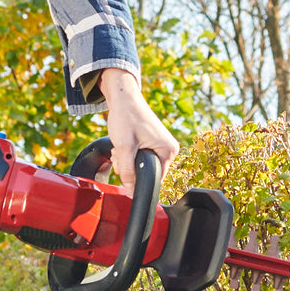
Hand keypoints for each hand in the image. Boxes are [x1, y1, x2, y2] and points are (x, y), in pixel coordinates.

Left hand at [100, 68, 179, 192]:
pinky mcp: (154, 143)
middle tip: (120, 153)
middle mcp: (169, 149)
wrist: (123, 97)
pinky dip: (129, 154)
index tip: (124, 167)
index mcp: (168, 151)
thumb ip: (128, 172)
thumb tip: (131, 193)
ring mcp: (162, 146)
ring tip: (121, 147)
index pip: (154, 179)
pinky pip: (141, 158)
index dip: (137, 179)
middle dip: (130, 168)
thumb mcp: (124, 148)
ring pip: (142, 166)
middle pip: (148, 173)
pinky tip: (123, 145)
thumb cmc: (126, 117)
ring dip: (127, 161)